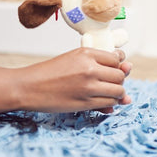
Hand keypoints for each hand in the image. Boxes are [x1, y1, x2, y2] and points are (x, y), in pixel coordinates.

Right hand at [13, 47, 131, 112]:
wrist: (28, 87)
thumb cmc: (51, 72)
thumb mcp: (74, 58)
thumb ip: (99, 61)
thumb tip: (128, 67)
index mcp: (87, 53)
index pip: (117, 58)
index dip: (118, 64)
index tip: (114, 67)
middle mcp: (90, 68)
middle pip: (120, 74)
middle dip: (119, 79)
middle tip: (110, 82)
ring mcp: (88, 86)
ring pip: (119, 90)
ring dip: (118, 93)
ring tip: (109, 92)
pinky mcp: (85, 103)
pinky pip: (109, 103)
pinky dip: (111, 103)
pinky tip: (105, 101)